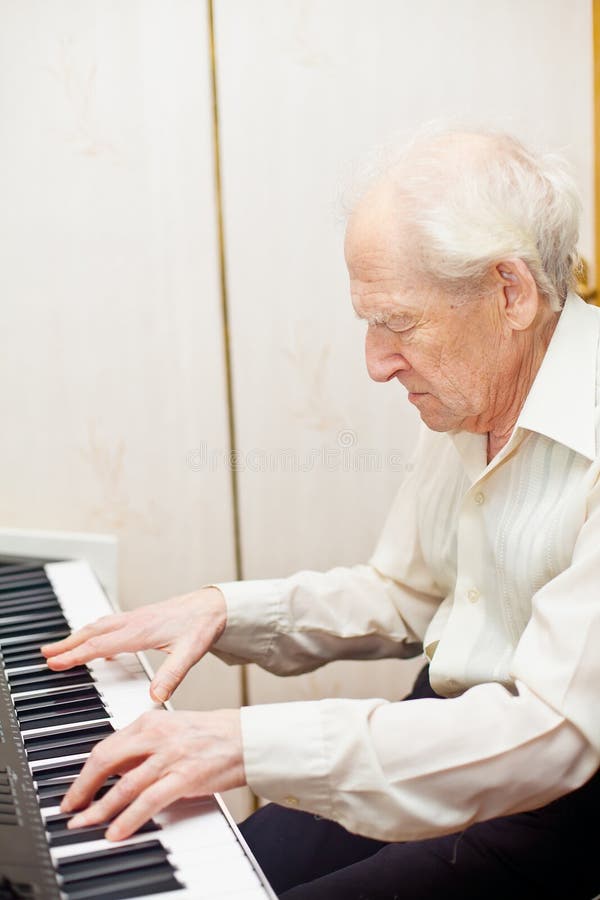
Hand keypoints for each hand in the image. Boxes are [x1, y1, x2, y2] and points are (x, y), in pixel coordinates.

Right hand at [41, 587, 226, 701]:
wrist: (216, 605)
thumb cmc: (203, 626)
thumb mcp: (190, 652)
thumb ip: (172, 675)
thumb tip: (155, 697)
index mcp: (140, 631)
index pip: (99, 644)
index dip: (75, 654)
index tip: (55, 663)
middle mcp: (134, 622)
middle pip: (92, 632)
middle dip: (67, 644)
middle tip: (45, 654)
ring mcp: (136, 618)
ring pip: (99, 626)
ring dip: (77, 637)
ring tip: (59, 647)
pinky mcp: (142, 618)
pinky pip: (110, 625)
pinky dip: (95, 634)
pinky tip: (97, 645)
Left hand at [61, 708, 244, 840]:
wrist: (248, 737)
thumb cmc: (213, 734)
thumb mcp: (172, 729)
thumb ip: (144, 746)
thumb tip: (116, 770)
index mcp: (150, 720)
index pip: (106, 746)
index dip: (85, 772)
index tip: (76, 789)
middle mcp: (156, 735)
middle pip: (106, 761)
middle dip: (83, 788)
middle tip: (71, 808)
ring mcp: (170, 756)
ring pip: (124, 784)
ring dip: (100, 808)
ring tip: (85, 824)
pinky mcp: (185, 776)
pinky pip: (149, 800)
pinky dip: (129, 818)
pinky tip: (116, 830)